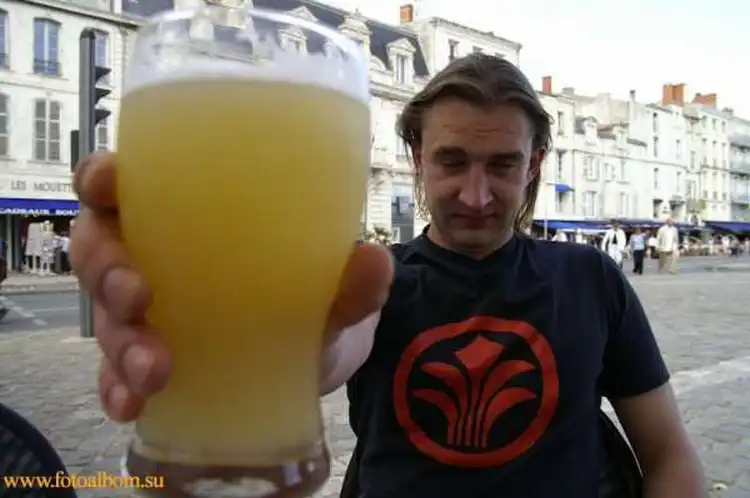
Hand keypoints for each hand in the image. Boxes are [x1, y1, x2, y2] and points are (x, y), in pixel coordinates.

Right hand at [69, 152, 393, 421]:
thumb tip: (374, 258)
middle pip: (98, 249)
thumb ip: (352, 278)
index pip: (123, 183)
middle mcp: (154, 260)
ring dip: (121, 342)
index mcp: (185, 217)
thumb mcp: (331, 285)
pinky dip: (120, 389)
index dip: (101, 178)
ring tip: (155, 369)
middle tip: (139, 296)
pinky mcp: (150, 365)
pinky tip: (134, 404)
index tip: (109, 182)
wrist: (317, 358)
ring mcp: (147, 317)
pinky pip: (118, 375)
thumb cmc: (310, 295)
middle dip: (108, 270)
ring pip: (107, 318)